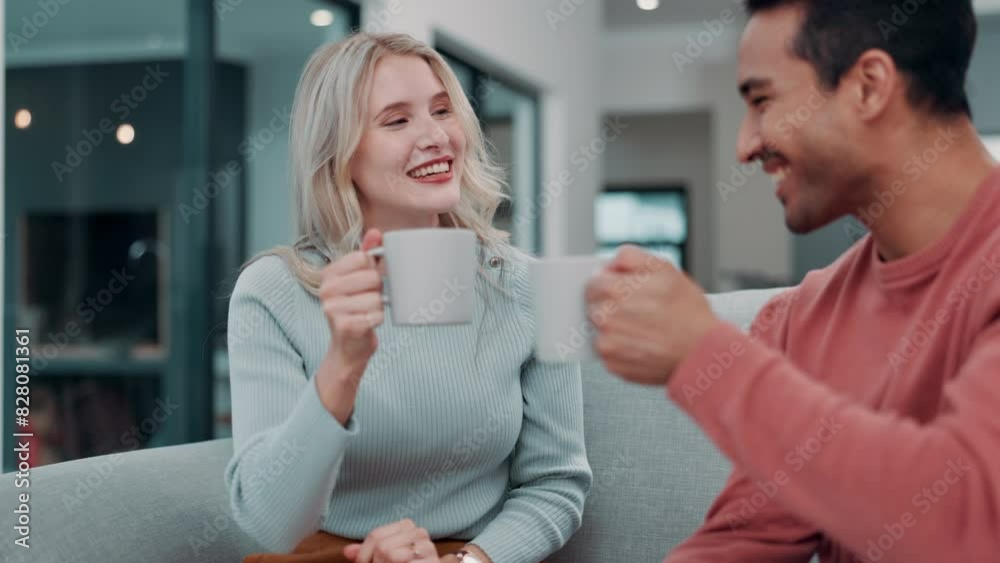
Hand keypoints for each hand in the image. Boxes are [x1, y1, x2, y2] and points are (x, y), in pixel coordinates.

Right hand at [315, 229, 384, 416]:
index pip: (364, 258)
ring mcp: (332, 308)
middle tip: (367, 301)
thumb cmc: (357, 309)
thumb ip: (367, 254)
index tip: (366, 283)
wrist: (349, 347)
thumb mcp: (360, 279)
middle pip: (372, 277)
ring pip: (377, 298)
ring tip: (367, 313)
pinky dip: (378, 320)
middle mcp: (326, 289)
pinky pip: (376, 315)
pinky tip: (367, 324)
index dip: (373, 271)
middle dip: (378, 290)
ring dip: (378, 307)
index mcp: (329, 273)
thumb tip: (375, 232)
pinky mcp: (344, 326)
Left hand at [343, 519, 440, 562]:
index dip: (363, 555)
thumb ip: (365, 554)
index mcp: (406, 525)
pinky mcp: (434, 561)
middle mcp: (419, 531)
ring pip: (392, 555)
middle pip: (382, 546)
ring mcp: (428, 546)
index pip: (375, 535)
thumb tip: (347, 551)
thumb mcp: (382, 557)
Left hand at [584, 245, 719, 385]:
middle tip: (636, 310)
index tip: (623, 289)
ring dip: (614, 326)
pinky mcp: (612, 364)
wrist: (702, 351)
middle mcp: (606, 317)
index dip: (609, 283)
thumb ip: (631, 257)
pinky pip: (607, 350)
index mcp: (614, 290)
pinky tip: (640, 344)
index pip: (593, 282)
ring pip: (598, 328)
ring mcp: (607, 343)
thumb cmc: (687, 311)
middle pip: (593, 305)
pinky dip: (620, 347)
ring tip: (640, 327)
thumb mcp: (665, 268)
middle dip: (610, 304)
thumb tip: (609, 264)